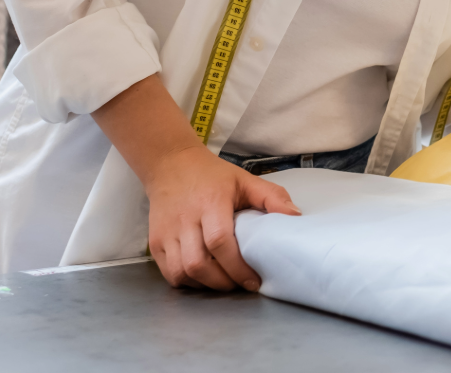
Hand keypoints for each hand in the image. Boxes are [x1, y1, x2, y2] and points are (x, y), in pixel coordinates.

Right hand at [142, 144, 299, 290]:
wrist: (170, 165)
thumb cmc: (212, 176)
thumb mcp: (245, 180)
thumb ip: (272, 197)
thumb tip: (295, 217)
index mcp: (210, 202)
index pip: (219, 241)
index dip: (237, 267)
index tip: (254, 281)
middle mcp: (184, 219)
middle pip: (198, 263)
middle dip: (222, 282)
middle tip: (240, 283)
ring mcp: (166, 232)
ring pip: (181, 272)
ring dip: (204, 285)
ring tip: (222, 281)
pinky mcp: (155, 242)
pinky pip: (169, 273)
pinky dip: (187, 281)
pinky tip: (203, 277)